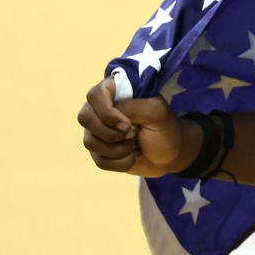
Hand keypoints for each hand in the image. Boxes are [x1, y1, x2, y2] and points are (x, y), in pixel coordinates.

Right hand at [77, 74, 192, 177]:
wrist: (170, 155)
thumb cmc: (164, 128)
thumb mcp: (156, 112)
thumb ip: (133, 107)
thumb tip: (112, 118)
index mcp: (114, 92)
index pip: (95, 95)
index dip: (107, 112)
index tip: (129, 124)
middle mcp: (100, 109)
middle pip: (85, 117)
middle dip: (112, 133)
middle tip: (134, 133)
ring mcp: (96, 130)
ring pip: (90, 142)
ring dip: (119, 149)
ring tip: (135, 144)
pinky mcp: (98, 151)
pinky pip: (99, 161)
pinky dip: (121, 162)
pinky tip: (133, 156)